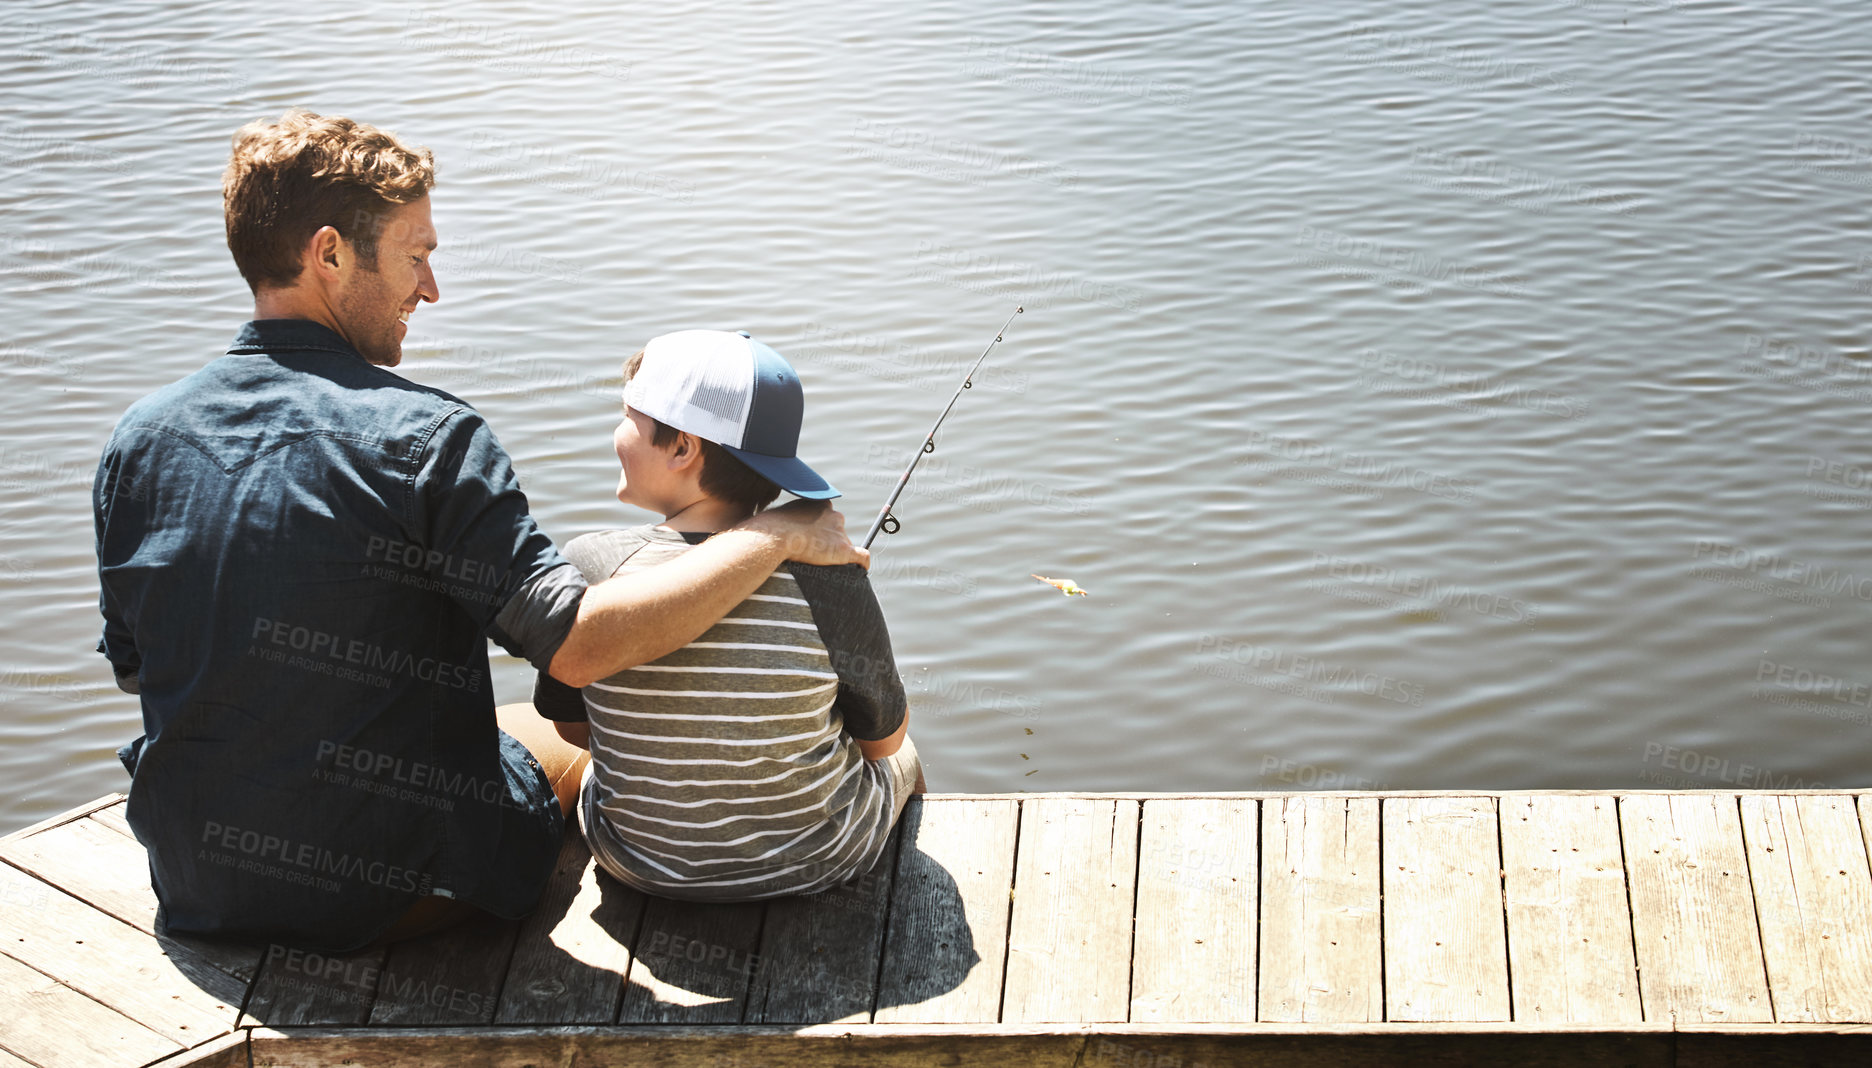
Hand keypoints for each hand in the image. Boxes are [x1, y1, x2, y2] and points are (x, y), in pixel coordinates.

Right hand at [740, 500, 869, 569]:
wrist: (774, 537)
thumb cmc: (767, 530)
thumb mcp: (774, 518)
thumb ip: (779, 522)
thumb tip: (758, 532)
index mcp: (818, 503)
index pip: (827, 516)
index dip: (820, 529)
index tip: (812, 540)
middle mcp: (833, 515)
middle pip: (837, 529)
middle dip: (829, 541)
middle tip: (814, 555)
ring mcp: (839, 533)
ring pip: (845, 544)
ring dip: (837, 554)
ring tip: (823, 566)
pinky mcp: (843, 550)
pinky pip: (862, 557)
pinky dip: (862, 565)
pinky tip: (859, 571)